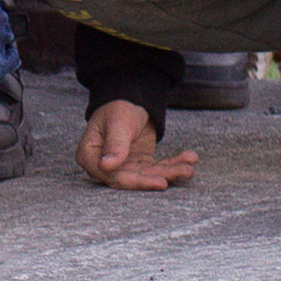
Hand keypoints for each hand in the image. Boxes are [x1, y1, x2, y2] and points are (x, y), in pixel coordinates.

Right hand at [75, 100, 197, 190]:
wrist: (130, 98)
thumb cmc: (117, 107)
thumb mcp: (117, 122)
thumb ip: (114, 144)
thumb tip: (105, 166)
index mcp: (90, 155)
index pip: (112, 176)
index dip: (135, 181)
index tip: (158, 181)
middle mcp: (106, 166)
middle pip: (133, 179)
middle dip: (159, 177)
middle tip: (181, 173)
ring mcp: (124, 167)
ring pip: (149, 175)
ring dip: (171, 171)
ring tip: (189, 168)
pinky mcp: (140, 165)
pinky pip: (158, 167)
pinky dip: (174, 164)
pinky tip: (189, 159)